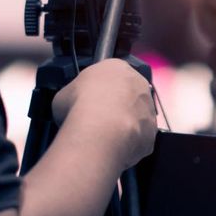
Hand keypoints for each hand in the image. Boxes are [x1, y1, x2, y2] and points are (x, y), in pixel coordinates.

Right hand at [53, 58, 156, 172]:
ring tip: (104, 137)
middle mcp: (138, 84)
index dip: (98, 90)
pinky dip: (128, 145)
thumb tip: (69, 107)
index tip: (89, 101)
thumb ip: (73, 96)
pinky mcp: (152, 133)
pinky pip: (140, 139)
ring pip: (136, 117)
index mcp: (116, 67)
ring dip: (124, 126)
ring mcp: (148, 109)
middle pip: (127, 95)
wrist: (99, 131)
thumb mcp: (63, 94)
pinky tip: (113, 148)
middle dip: (115, 107)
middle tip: (97, 120)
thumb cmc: (80, 107)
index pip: (110, 75)